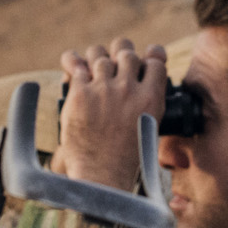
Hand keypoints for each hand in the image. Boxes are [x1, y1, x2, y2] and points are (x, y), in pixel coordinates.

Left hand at [48, 37, 167, 191]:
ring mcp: (103, 90)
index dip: (149, 56)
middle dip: (120, 53)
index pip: (155, 61)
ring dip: (96, 57)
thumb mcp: (149, 128)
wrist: (102, 176)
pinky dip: (72, 61)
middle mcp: (128, 90)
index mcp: (151, 99)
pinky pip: (75, 64)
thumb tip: (142, 81)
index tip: (144, 59)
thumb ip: (148, 102)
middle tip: (115, 61)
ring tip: (92, 65)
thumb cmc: (126, 158)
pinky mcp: (80, 94)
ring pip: (100, 55)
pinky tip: (72, 63)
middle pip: (126, 52)